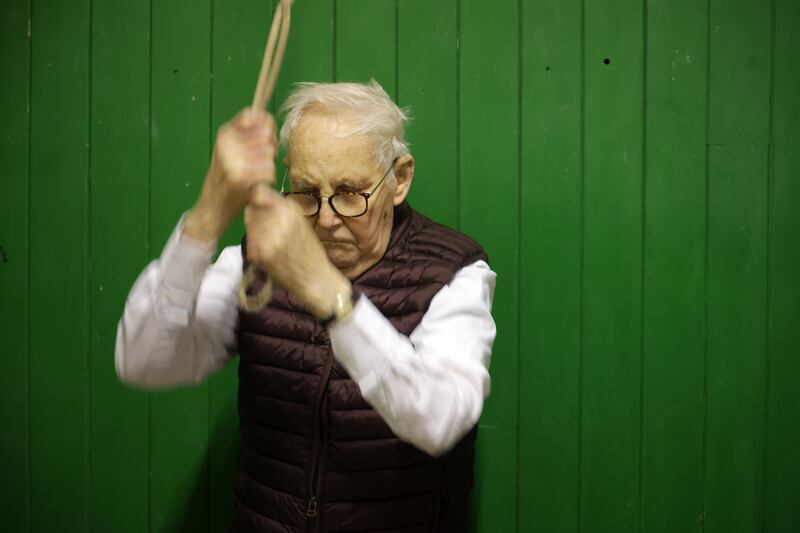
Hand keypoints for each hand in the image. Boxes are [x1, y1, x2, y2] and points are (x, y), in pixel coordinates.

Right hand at [185, 107, 276, 242]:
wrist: (211, 207)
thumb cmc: (225, 178)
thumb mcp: (230, 150)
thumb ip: (247, 134)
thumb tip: (269, 122)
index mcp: (224, 133)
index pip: (254, 115)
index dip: (266, 127)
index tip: (265, 139)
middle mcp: (227, 143)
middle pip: (266, 136)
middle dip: (269, 149)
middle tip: (259, 163)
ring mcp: (233, 160)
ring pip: (270, 154)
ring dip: (267, 167)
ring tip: (254, 175)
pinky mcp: (241, 178)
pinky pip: (269, 171)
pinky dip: (266, 180)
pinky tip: (255, 184)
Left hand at [244, 187, 350, 318]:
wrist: (316, 279)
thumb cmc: (310, 250)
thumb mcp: (301, 222)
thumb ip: (281, 209)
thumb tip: (257, 196)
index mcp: (291, 210)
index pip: (259, 193)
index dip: (258, 198)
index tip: (261, 205)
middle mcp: (279, 221)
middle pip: (252, 209)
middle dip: (256, 216)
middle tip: (267, 229)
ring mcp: (268, 238)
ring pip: (249, 225)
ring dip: (255, 231)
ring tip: (269, 242)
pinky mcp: (260, 254)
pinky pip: (250, 242)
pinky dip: (255, 246)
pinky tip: (268, 253)